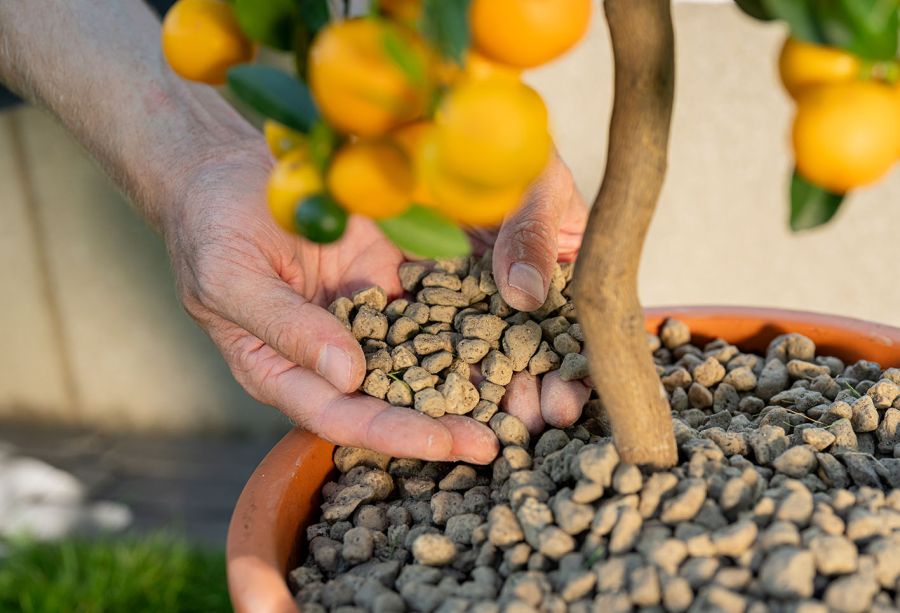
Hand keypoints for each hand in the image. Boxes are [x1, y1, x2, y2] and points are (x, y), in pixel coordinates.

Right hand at [164, 144, 588, 463]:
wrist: (230, 171)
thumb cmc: (212, 227)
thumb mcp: (232, 278)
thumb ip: (286, 329)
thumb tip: (346, 376)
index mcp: (284, 371)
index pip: (340, 416)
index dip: (392, 434)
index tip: (445, 444)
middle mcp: (330, 356)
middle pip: (389, 401)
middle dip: (441, 423)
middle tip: (497, 439)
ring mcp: (364, 320)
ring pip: (419, 361)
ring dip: (464, 381)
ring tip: (519, 399)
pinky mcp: (390, 282)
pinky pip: (432, 306)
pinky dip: (467, 322)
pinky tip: (508, 331)